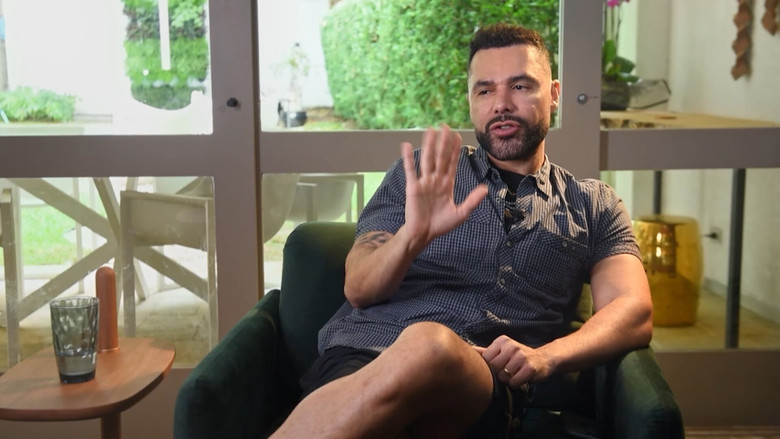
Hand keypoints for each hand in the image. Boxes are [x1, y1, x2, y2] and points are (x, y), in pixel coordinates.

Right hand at [401, 124, 486, 249]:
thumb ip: (472, 200)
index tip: (457, 135)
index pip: (452, 163)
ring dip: (429, 145)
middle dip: (443, 142)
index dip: (454, 149)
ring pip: (427, 160)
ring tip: (430, 130)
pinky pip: (411, 171)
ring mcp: (424, 183)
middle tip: (445, 126)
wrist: (424, 235)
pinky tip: (407, 146)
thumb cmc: (441, 225)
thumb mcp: (461, 214)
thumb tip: (485, 188)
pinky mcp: (413, 188)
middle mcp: (435, 180)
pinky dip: (408, 158)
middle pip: (440, 157)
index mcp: (447, 185)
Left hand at [473, 336, 552, 388]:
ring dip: (508, 380)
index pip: (486, 359)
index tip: (499, 367)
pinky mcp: (530, 368)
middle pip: (494, 368)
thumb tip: (467, 350)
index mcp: (502, 341)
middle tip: (508, 372)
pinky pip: (514, 382)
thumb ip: (485, 351)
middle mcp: (511, 346)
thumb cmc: (518, 356)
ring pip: (503, 377)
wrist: (543, 359)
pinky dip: (516, 384)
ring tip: (515, 374)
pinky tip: (521, 378)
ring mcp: (521, 356)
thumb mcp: (502, 350)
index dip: (490, 368)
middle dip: (499, 375)